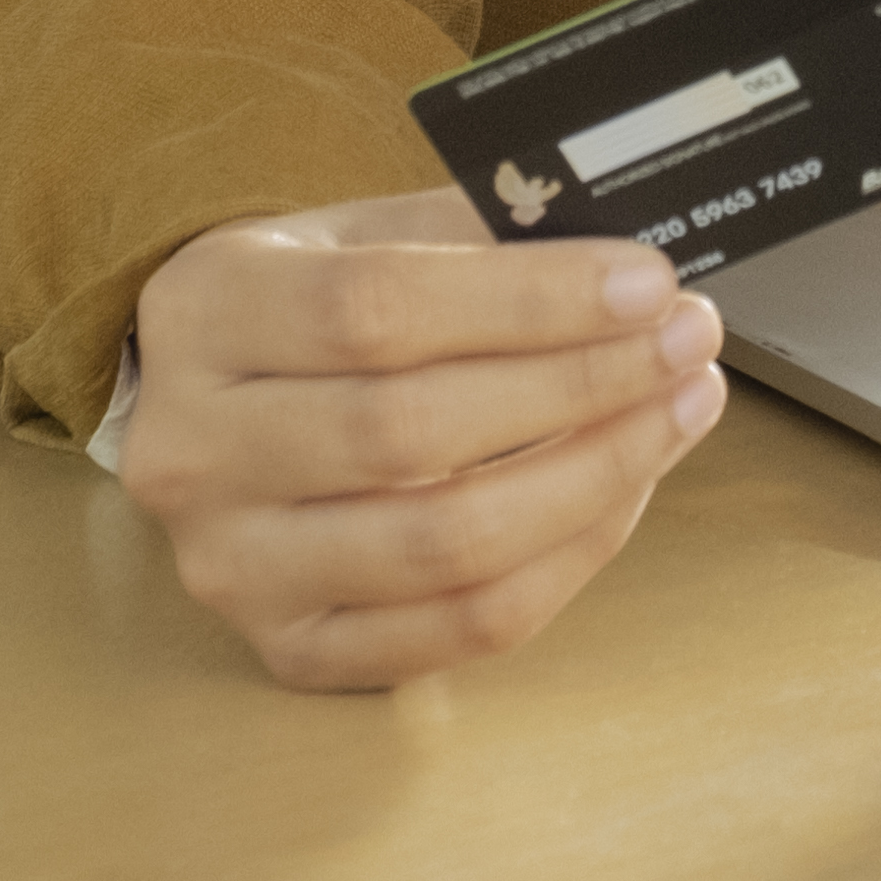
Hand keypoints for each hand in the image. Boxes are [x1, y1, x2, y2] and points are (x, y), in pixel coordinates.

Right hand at [113, 184, 730, 688]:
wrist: (212, 401)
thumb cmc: (311, 304)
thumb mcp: (367, 232)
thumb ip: (482, 240)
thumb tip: (633, 275)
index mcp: (205, 312)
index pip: (376, 310)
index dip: (528, 301)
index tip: (647, 283)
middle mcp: (194, 451)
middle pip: (411, 434)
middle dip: (581, 386)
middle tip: (687, 343)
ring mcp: (234, 567)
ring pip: (444, 546)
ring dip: (595, 477)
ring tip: (679, 410)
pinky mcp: (290, 649)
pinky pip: (460, 627)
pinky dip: (566, 560)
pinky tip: (626, 489)